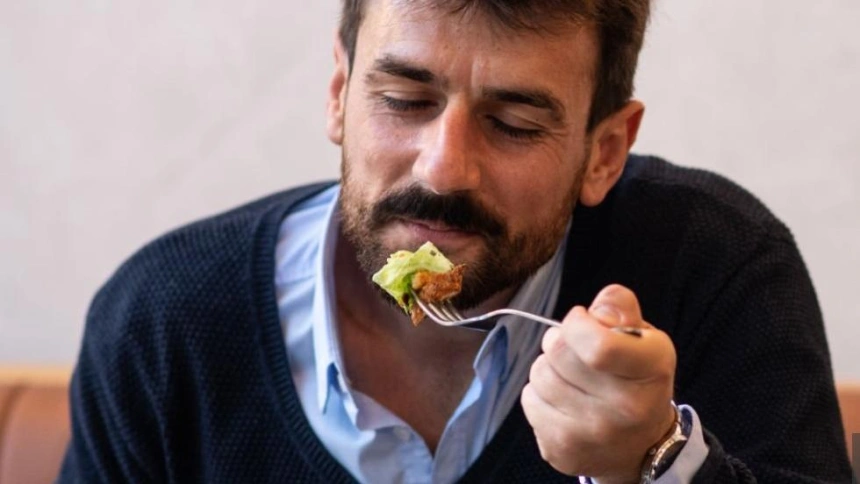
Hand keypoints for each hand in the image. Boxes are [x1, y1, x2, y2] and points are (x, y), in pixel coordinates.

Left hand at [521, 284, 677, 482]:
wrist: (639, 446)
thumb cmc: (636, 379)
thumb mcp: (643, 336)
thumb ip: (620, 308)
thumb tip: (595, 311)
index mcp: (651, 369)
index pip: (597, 344)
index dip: (578, 323)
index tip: (583, 321)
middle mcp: (626, 408)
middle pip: (558, 352)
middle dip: (560, 341)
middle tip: (575, 351)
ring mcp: (592, 434)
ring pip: (539, 374)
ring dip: (549, 367)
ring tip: (570, 377)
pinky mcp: (562, 449)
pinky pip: (529, 400)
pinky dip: (539, 394)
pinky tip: (563, 401)